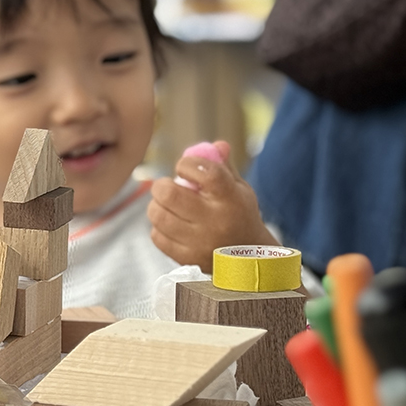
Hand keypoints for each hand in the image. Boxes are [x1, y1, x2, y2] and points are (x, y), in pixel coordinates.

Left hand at [148, 140, 277, 271]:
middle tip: (165, 186)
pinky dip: (158, 227)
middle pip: (170, 194)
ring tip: (165, 204)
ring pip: (159, 215)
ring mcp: (200, 242)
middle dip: (161, 185)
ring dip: (156, 206)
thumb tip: (215, 145)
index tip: (184, 167)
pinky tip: (169, 225)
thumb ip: (223, 166)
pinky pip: (158, 236)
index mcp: (231, 199)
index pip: (206, 173)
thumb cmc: (239, 216)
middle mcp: (216, 221)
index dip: (187, 164)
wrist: (249, 260)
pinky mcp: (187, 259)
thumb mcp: (239, 190)